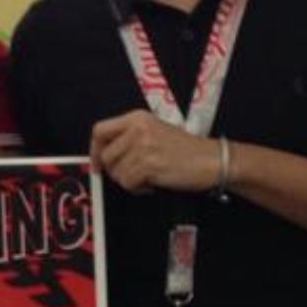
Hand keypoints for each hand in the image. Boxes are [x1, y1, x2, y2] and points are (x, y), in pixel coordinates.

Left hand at [89, 111, 223, 194]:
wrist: (211, 160)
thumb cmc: (186, 150)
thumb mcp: (155, 132)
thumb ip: (130, 138)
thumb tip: (103, 156)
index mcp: (137, 117)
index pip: (100, 130)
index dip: (94, 150)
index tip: (97, 164)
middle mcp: (138, 128)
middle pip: (105, 156)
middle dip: (116, 171)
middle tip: (134, 175)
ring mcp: (143, 145)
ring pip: (116, 172)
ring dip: (129, 181)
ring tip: (148, 177)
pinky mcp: (149, 164)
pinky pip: (128, 183)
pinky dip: (138, 188)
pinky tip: (153, 183)